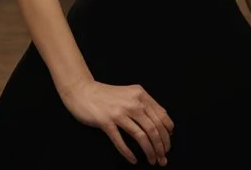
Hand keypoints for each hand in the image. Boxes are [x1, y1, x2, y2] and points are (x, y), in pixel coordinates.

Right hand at [60, 80, 174, 165]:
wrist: (83, 91)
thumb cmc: (107, 95)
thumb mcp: (130, 94)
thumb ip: (146, 105)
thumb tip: (164, 123)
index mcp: (140, 95)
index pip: (161, 117)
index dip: (167, 134)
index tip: (167, 145)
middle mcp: (132, 102)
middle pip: (154, 128)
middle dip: (161, 147)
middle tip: (162, 158)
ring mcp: (119, 112)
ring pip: (141, 136)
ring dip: (150, 151)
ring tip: (152, 160)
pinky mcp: (106, 121)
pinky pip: (121, 141)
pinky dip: (128, 153)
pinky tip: (133, 160)